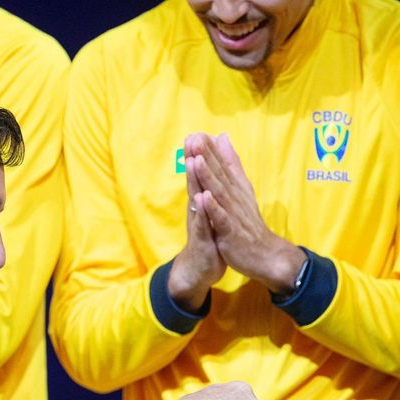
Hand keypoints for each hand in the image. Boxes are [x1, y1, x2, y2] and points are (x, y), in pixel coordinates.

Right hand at [168, 133, 226, 310]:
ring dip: (194, 180)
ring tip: (193, 161)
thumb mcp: (209, 211)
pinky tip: (201, 198)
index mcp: (202, 201)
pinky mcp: (202, 239)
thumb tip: (208, 171)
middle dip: (193, 160)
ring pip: (196, 199)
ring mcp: (198, 223)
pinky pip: (201, 224)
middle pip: (194, 181)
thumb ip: (208, 190)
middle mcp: (197, 209)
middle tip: (190, 138)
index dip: (201, 154)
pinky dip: (202, 211)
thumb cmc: (208, 237)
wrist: (200, 268)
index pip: (201, 174)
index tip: (199, 132)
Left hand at [190, 132, 304, 294]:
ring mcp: (233, 214)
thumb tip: (223, 137)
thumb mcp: (240, 188)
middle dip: (206, 156)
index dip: (209, 150)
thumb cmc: (248, 222)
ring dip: (208, 177)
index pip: (220, 166)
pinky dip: (213, 208)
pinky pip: (221, 218)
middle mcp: (234, 197)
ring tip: (197, 160)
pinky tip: (204, 197)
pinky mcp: (231, 231)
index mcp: (234, 188)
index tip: (197, 133)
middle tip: (195, 138)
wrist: (264, 254)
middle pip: (219, 175)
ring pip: (219, 193)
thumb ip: (231, 163)